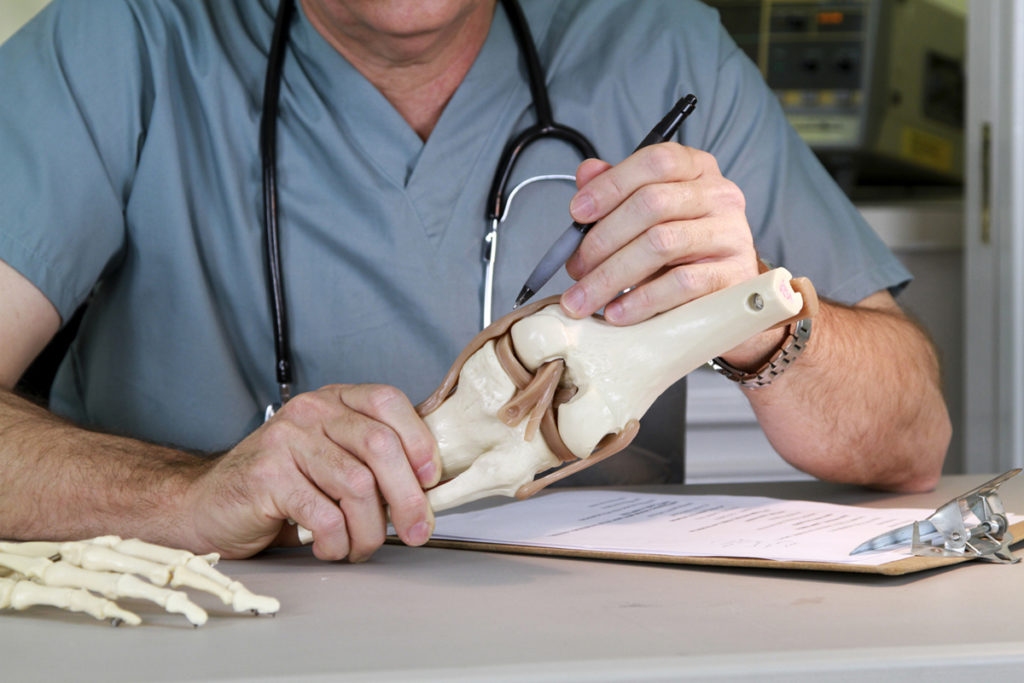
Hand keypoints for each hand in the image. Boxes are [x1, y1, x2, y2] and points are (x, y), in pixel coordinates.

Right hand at [183, 384, 440, 560]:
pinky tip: (330, 549)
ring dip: (370, 530)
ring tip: (360, 548)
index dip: (419, 440)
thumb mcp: (331, 458)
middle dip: (408, 497)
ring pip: (357, 486)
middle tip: (417, 531)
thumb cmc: (281, 486)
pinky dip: (337, 542)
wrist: (207, 504)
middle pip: (380, 445)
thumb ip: (371, 460)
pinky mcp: (267, 476)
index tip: (430, 480)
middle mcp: (311, 411)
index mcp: (333, 400)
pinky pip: (324, 515)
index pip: (388, 402)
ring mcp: (287, 440)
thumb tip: (428, 489)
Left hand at [560, 143, 759, 325]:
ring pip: (661, 243)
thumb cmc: (682, 249)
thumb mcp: (649, 215)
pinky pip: (681, 284)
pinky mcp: (733, 276)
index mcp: (697, 169)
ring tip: (585, 296)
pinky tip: (617, 311)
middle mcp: (719, 195)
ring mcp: (731, 235)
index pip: (655, 161)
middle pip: (652, 203)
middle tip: (575, 268)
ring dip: (611, 274)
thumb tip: (586, 173)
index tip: (577, 213)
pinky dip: (641, 300)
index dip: (611, 184)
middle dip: (602, 239)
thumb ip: (619, 190)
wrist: (727, 292)